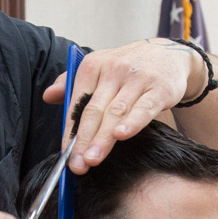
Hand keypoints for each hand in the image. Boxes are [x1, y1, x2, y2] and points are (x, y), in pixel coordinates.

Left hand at [40, 38, 203, 173]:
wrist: (169, 55)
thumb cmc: (128, 67)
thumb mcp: (99, 68)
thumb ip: (72, 84)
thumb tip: (48, 96)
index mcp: (93, 66)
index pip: (77, 103)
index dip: (70, 131)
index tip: (65, 154)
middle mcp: (113, 70)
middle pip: (94, 110)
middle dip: (84, 140)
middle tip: (77, 164)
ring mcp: (137, 79)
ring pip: (116, 112)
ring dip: (103, 138)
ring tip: (92, 159)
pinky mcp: (160, 88)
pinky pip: (144, 108)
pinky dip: (132, 123)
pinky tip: (121, 136)